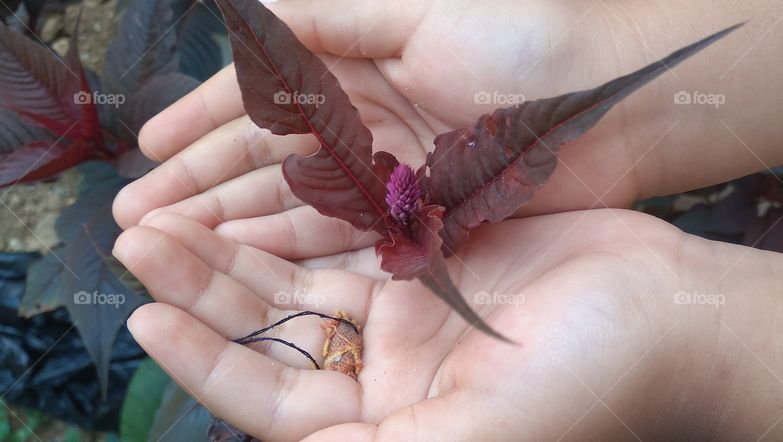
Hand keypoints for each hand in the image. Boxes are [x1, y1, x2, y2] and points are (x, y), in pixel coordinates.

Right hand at [112, 0, 662, 259]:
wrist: (611, 103)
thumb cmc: (523, 40)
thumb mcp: (416, 10)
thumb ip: (327, 17)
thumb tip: (245, 14)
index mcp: (357, 65)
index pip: (262, 99)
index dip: (203, 123)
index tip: (151, 150)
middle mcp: (365, 122)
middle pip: (268, 161)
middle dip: (202, 186)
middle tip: (139, 219)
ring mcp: (390, 176)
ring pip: (296, 206)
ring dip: (234, 226)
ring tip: (172, 249)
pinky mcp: (421, 219)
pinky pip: (346, 239)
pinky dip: (294, 251)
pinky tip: (247, 263)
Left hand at [116, 208, 782, 439]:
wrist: (664, 312)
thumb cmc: (583, 385)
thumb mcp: (475, 438)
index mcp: (388, 428)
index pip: (275, 399)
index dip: (207, 362)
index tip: (146, 320)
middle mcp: (386, 376)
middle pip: (274, 334)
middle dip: (206, 292)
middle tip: (142, 241)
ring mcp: (406, 314)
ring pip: (300, 281)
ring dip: (239, 250)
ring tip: (173, 217)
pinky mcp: (430, 260)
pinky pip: (348, 237)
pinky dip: (302, 218)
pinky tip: (258, 191)